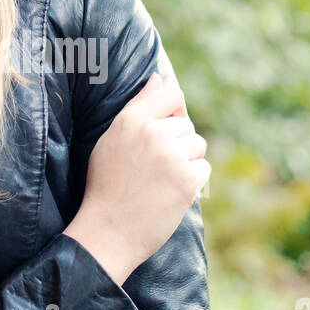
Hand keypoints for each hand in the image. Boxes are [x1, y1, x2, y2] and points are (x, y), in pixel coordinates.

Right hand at [64, 71, 209, 283]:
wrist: (108, 230)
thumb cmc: (106, 185)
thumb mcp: (111, 140)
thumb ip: (138, 107)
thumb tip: (157, 79)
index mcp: (131, 120)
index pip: (171, 95)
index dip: (174, 110)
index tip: (167, 126)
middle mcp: (153, 133)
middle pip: (185, 124)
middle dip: (176, 142)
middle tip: (153, 167)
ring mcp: (172, 156)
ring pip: (197, 145)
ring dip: (186, 161)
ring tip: (161, 179)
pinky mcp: (187, 180)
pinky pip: (203, 168)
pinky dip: (192, 180)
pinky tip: (170, 191)